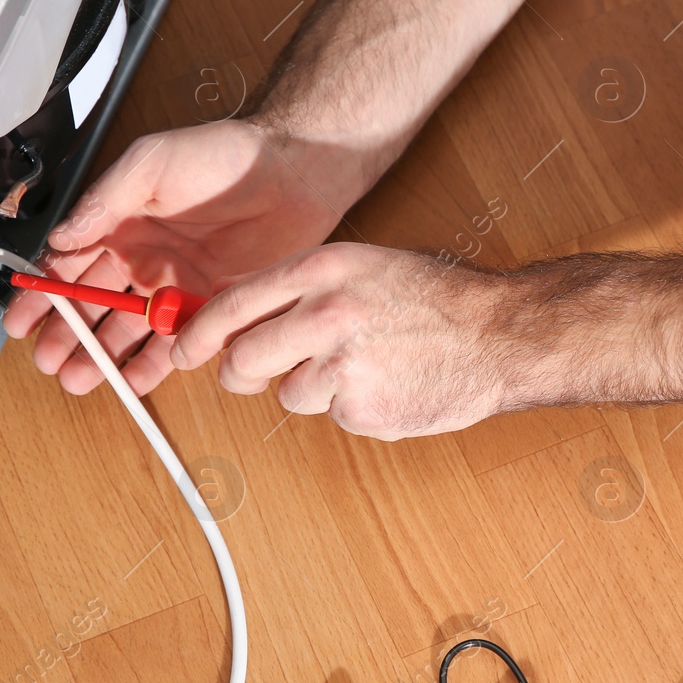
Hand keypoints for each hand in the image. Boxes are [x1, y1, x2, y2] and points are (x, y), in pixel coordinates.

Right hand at [3, 119, 356, 394]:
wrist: (294, 171)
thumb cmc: (224, 154)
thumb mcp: (150, 163)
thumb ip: (104, 200)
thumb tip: (62, 235)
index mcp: (120, 225)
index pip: (70, 267)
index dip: (44, 296)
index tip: (23, 321)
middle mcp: (143, 259)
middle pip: (93, 308)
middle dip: (68, 336)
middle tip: (50, 361)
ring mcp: (176, 286)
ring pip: (128, 331)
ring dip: (102, 357)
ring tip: (79, 379)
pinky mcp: (211, 306)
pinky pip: (176, 342)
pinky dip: (154, 365)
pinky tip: (132, 380)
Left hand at [169, 243, 513, 439]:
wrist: (500, 336)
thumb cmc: (435, 298)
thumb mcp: (363, 267)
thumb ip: (303, 288)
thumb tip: (241, 317)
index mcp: (324, 271)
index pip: (233, 305)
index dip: (198, 334)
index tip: (183, 349)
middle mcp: (326, 315)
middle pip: (243, 361)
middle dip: (244, 374)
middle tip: (260, 373)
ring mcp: (343, 367)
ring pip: (287, 395)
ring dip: (311, 390)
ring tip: (361, 366)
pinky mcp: (362, 410)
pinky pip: (332, 415)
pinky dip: (351, 407)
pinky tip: (386, 383)